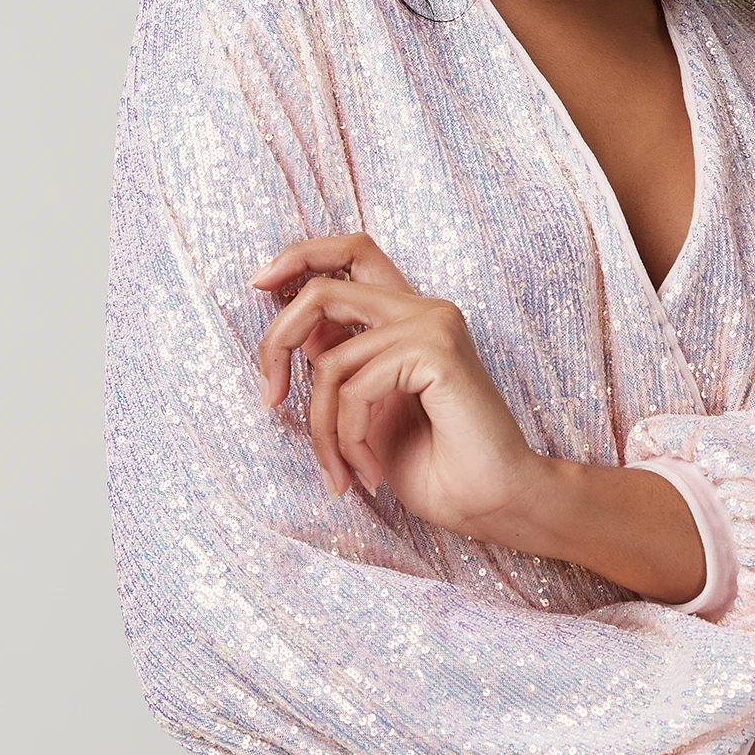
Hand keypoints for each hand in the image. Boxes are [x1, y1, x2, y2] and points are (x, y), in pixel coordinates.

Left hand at [250, 233, 545, 534]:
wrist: (494, 503)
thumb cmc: (438, 467)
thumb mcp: (368, 412)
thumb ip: (341, 366)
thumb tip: (291, 335)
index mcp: (409, 316)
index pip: (352, 251)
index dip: (300, 256)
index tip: (260, 286)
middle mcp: (423, 309)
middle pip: (324, 289)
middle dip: (277, 341)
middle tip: (268, 400)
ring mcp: (432, 325)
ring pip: (331, 361)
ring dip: (322, 429)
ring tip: (341, 472)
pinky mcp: (436, 351)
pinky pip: (354, 388)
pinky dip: (348, 438)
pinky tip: (369, 471)